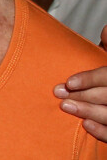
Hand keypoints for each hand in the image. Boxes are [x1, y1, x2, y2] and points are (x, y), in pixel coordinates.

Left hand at [54, 26, 106, 141]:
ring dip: (87, 112)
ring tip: (65, 107)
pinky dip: (103, 132)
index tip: (69, 82)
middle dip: (82, 96)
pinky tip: (86, 126)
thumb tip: (105, 30)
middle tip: (59, 95)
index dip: (89, 79)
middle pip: (106, 96)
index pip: (106, 76)